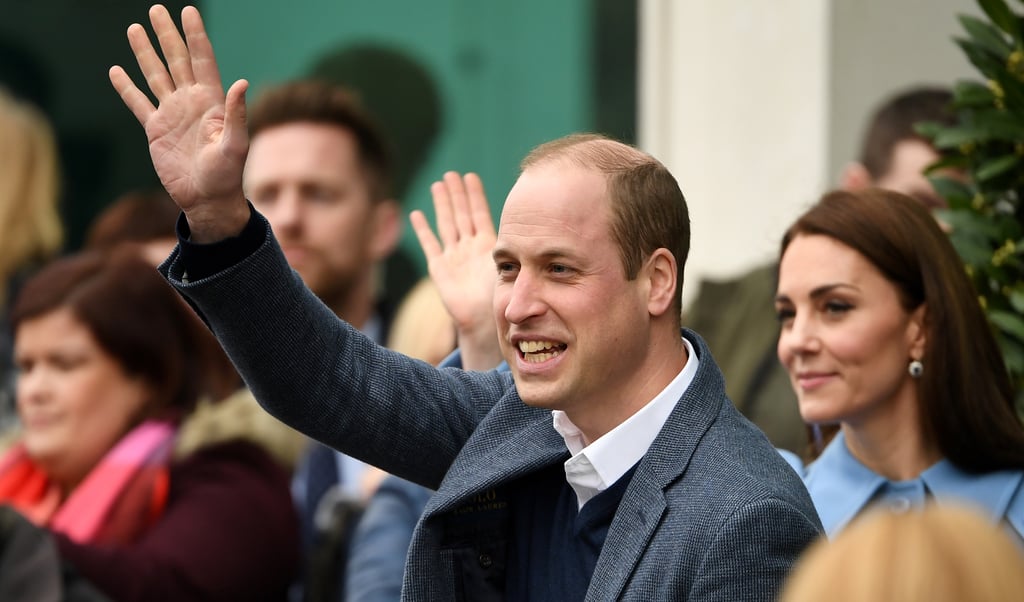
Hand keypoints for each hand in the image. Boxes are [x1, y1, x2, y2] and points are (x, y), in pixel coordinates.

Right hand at [109, 5, 249, 241]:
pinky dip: (127, 88)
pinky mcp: (155, 130)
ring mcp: (172, 114)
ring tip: (135, 28)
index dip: (196, 36)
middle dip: (167, 35)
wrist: (207, 200)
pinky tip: (117, 71)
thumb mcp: (236, 145)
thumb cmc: (227, 176)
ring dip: (145, 53)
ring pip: (156, 76)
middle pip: (177, 60)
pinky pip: (138, 103)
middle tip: (157, 9)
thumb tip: (240, 83)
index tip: (189, 11)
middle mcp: (191, 103)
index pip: (202, 60)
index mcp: (211, 102)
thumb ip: (236, 115)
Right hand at [410, 172, 502, 369]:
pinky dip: (423, 230)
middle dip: (457, 194)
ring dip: (442, 205)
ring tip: (438, 185)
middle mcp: (469, 247)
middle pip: (461, 214)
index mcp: (487, 245)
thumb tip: (544, 238)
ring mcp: (454, 256)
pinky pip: (430, 245)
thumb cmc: (500, 297)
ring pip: (446, 224)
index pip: (479, 213)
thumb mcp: (512, 269)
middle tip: (451, 174)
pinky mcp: (440, 268)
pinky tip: (416, 215)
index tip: (471, 176)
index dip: (475, 195)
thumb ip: (518, 254)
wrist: (484, 320)